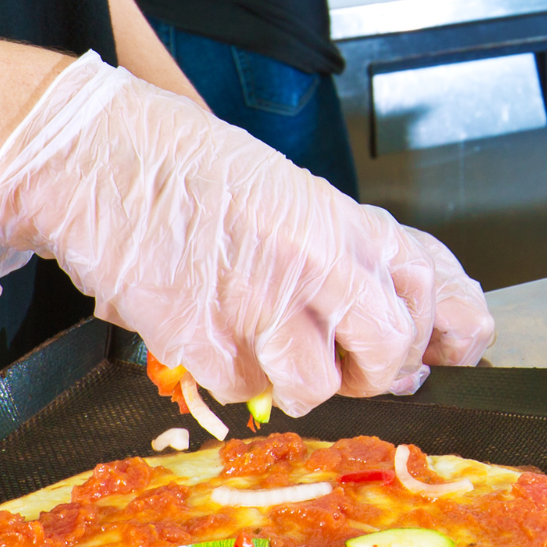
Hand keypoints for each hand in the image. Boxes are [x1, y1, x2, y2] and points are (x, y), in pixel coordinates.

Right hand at [0, 55, 493, 411]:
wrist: (98, 156)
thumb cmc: (189, 168)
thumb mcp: (293, 193)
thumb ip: (353, 250)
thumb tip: (414, 321)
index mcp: (345, 220)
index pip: (435, 289)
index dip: (449, 329)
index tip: (448, 348)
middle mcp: (319, 263)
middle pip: (391, 354)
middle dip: (378, 371)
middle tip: (348, 360)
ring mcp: (263, 305)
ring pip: (319, 388)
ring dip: (297, 378)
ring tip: (265, 339)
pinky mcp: (204, 340)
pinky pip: (244, 389)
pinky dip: (232, 373)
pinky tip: (211, 329)